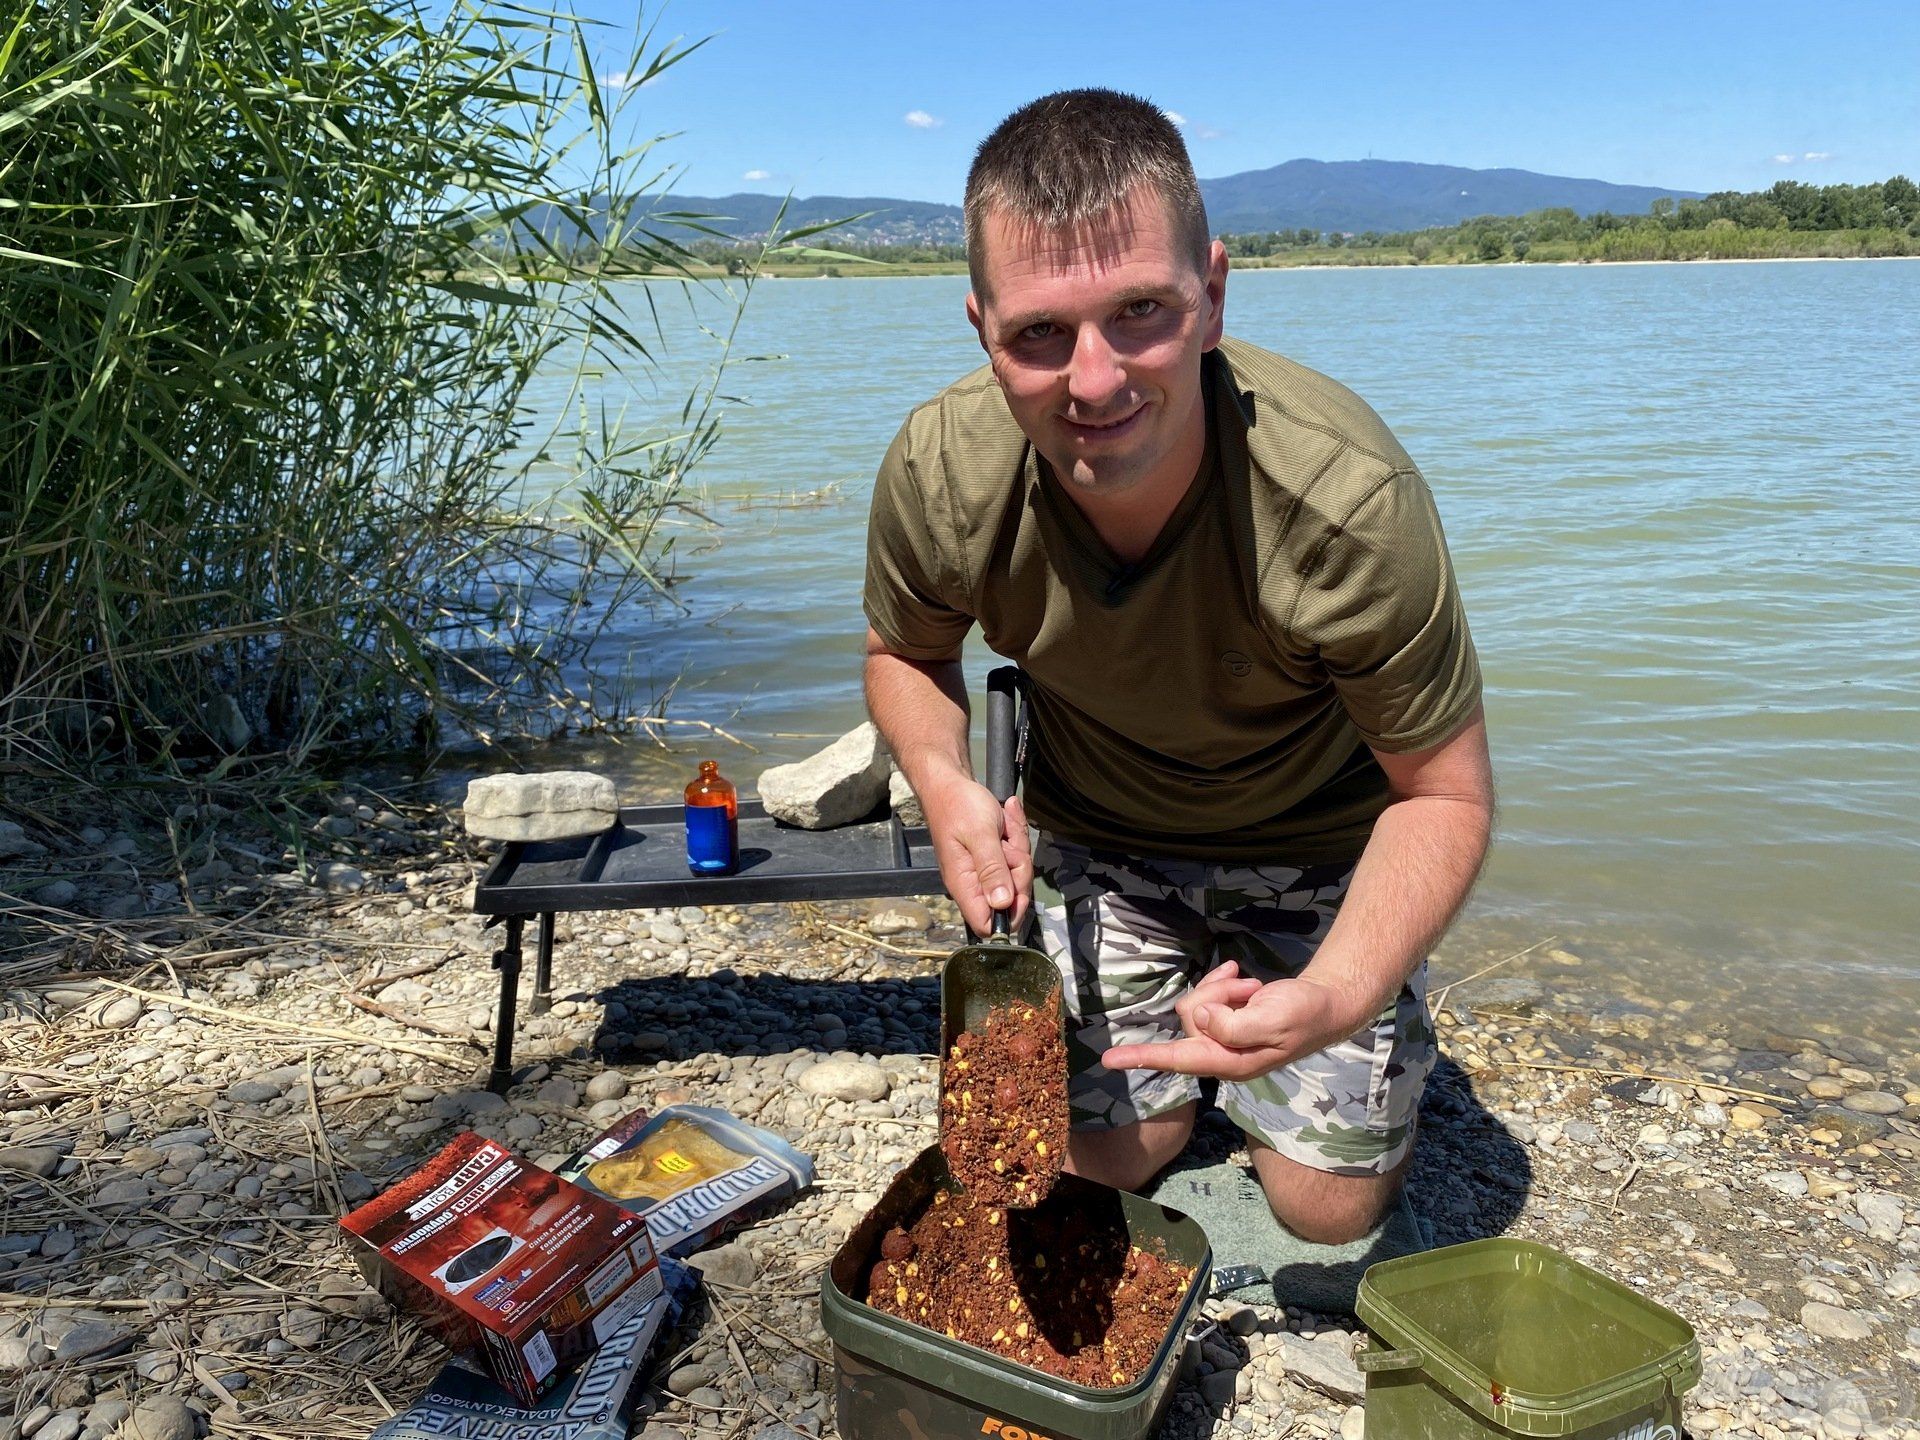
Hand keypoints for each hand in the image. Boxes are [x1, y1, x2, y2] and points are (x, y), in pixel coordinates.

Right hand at [921, 770, 1031, 935]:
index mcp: (964, 885)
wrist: (950, 782)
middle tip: (1005, 842)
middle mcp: (974, 883)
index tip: (1016, 884)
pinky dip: (1015, 834)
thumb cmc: (958, 805)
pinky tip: (1006, 816)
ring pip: (1017, 873)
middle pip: (1011, 898)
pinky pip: (1016, 855)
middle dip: (1018, 867)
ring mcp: (985, 870)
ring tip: (1003, 823)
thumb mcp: (980, 835)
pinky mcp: (993, 857)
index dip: (1009, 913)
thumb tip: (1002, 904)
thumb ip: (992, 869)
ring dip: (1017, 845)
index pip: (987, 925)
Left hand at [1102, 961, 1366, 1082]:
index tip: (1109, 1059)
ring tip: (1253, 988)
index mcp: (1229, 1061)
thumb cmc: (1302, 1015)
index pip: (1178, 1060)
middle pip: (1189, 1015)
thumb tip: (1198, 1018)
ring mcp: (1220, 1036)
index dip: (1142, 1058)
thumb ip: (1232, 1025)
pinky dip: (1221, 982)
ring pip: (1196, 1003)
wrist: (1324, 1005)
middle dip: (1214, 994)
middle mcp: (1219, 1051)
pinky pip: (1206, 995)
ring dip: (1223, 988)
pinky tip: (1240, 975)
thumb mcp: (1270, 1020)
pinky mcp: (1224, 1019)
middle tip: (1248, 989)